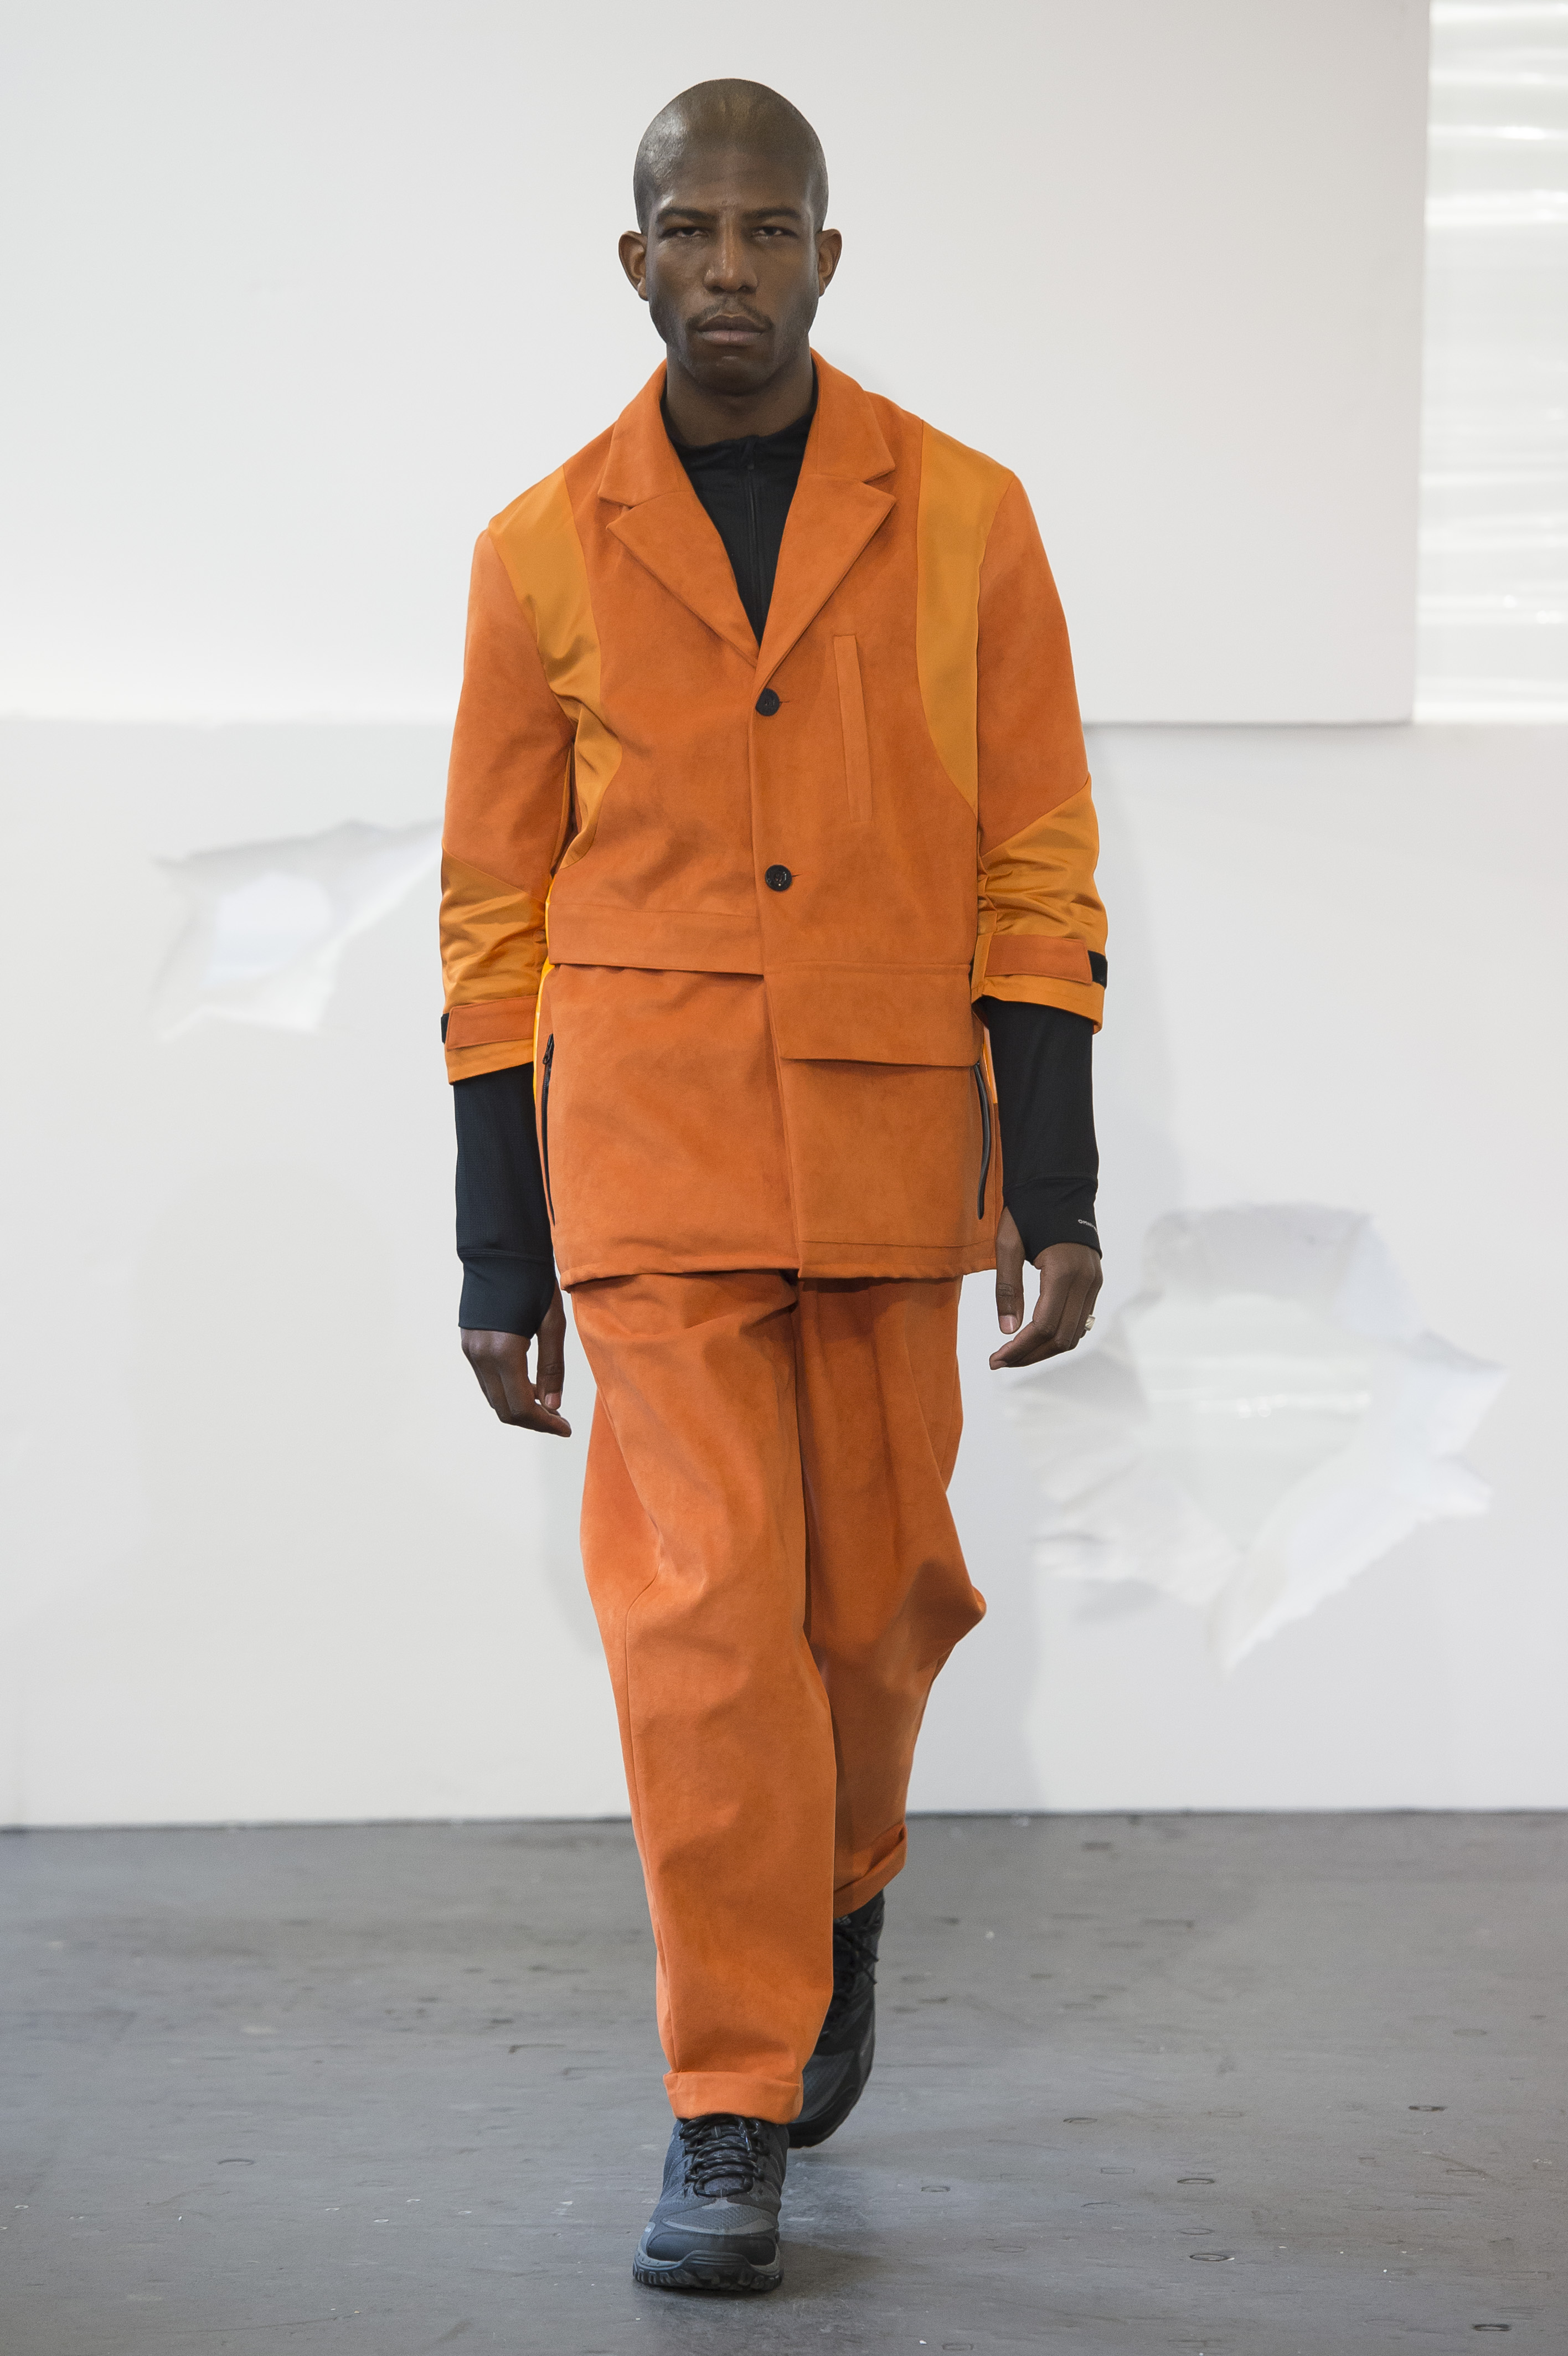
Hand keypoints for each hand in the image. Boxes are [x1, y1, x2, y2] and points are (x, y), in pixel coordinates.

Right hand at [460, 1287, 571, 1435]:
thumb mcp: (552, 1325)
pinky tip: (527, 1382)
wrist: (501, 1251)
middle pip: (504, 1409)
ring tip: (546, 1401)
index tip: (565, 1428)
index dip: (544, 1424)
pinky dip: (506, 1389)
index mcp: (503, 1352)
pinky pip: (486, 1380)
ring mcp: (470, 1351)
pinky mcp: (467, 1343)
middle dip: (532, 1420)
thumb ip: (552, 1368)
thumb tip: (552, 1406)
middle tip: (559, 1418)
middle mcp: (480, 1356)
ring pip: (493, 1397)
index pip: (521, 1408)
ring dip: (519, 1406)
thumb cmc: (533, 1282)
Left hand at [988, 1210, 1102, 1370]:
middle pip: (1061, 1338)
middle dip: (1029, 1356)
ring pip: (1074, 1335)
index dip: (1019, 1349)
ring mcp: (1094, 1282)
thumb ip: (1007, 1289)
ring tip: (1013, 1353)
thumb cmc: (1027, 1211)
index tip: (995, 1359)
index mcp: (1063, 1271)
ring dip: (1044, 1350)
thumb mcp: (1007, 1246)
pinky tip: (1034, 1337)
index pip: (1043, 1327)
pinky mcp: (1095, 1282)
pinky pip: (1080, 1321)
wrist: (1059, 1184)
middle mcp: (1085, 1281)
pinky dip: (1058, 1335)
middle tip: (999, 1361)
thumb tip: (1007, 1331)